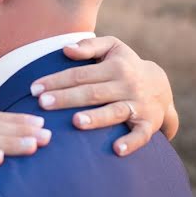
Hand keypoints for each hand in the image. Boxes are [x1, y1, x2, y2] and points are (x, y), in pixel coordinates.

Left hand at [29, 36, 178, 157]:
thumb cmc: (124, 66)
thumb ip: (89, 46)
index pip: (80, 74)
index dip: (56, 81)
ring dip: (96, 118)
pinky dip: (131, 142)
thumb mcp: (112, 48)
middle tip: (43, 104)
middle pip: (92, 93)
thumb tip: (65, 50)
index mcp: (115, 67)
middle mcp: (127, 85)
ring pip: (114, 112)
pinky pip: (140, 135)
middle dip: (67, 98)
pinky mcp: (148, 124)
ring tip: (76, 122)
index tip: (34, 89)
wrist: (160, 86)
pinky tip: (116, 149)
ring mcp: (138, 105)